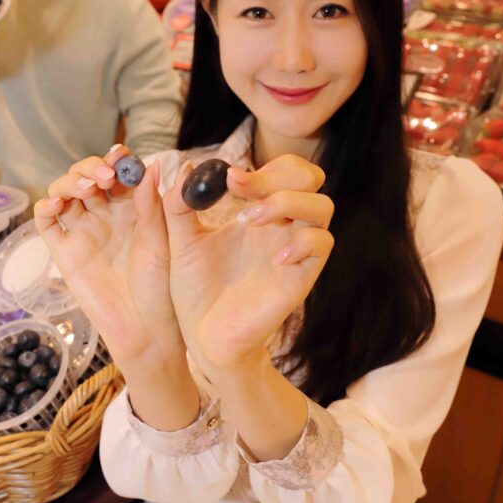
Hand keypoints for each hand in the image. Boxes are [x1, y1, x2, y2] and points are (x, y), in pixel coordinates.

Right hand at [34, 148, 183, 371]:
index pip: (116, 172)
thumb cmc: (160, 284)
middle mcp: (103, 214)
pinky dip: (46, 206)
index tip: (121, 155)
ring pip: (64, 192)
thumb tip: (153, 166)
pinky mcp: (64, 251)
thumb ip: (152, 204)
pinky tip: (58, 202)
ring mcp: (81, 231)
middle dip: (92, 168)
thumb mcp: (160, 239)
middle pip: (86, 176)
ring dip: (71, 181)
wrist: (144, 325)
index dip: (115, 159)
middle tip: (106, 176)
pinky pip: (47, 223)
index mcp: (130, 207)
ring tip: (88, 188)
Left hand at [163, 154, 333, 375]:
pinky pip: (323, 244)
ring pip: (323, 206)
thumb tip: (187, 167)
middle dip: (275, 176)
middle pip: (310, 178)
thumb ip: (179, 205)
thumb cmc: (195, 290)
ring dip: (286, 202)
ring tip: (248, 220)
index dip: (263, 165)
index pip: (284, 170)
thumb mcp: (180, 241)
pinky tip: (271, 256)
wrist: (203, 337)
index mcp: (259, 213)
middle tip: (239, 189)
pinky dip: (301, 241)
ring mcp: (295, 251)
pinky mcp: (301, 277)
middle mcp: (282, 227)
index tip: (228, 176)